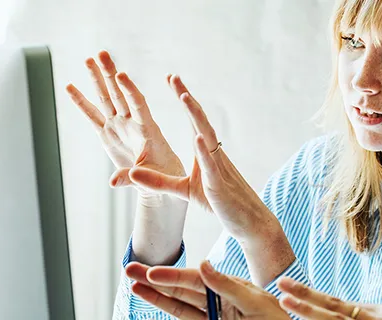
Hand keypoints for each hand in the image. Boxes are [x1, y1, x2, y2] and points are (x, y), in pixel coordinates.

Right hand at [65, 50, 185, 199]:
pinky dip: (81, 102)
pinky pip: (91, 116)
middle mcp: (131, 123)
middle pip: (119, 94)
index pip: (138, 105)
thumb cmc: (163, 176)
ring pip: (106, 99)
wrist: (160, 180)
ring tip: (88, 59)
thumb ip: (132, 178)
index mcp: (147, 129)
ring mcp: (118, 126)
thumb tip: (112, 183)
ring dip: (97, 80)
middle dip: (110, 74)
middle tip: (102, 53)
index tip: (121, 74)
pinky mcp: (108, 134)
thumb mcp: (151, 178)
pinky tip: (70, 87)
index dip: (129, 90)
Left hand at [123, 79, 294, 285]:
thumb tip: (132, 172)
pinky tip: (198, 137)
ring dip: (196, 116)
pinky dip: (204, 150)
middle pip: (199, 120)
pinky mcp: (219, 185)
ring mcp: (218, 167)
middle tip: (173, 77)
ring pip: (206, 136)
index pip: (193, 121)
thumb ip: (158, 182)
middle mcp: (213, 154)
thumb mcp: (184, 191)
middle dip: (186, 98)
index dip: (184, 100)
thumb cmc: (220, 203)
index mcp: (206, 153)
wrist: (248, 222)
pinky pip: (211, 165)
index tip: (172, 80)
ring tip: (184, 97)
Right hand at [126, 260, 290, 319]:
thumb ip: (227, 285)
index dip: (172, 276)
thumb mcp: (255, 300)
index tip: (151, 272)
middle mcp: (219, 299)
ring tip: (134, 286)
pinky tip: (153, 300)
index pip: (195, 280)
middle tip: (129, 269)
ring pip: (179, 306)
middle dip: (155, 280)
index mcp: (230, 286)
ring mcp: (214, 317)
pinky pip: (188, 319)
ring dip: (156, 296)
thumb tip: (202, 264)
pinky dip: (169, 310)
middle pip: (181, 290)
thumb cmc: (277, 318)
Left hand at [276, 278, 381, 319]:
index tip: (285, 288)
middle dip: (306, 303)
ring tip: (288, 304)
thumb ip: (368, 315)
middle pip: (334, 313)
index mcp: (376, 314)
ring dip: (314, 317)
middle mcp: (376, 319)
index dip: (310, 296)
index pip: (336, 304)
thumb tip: (343, 311)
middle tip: (281, 291)